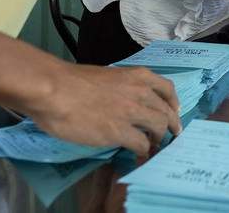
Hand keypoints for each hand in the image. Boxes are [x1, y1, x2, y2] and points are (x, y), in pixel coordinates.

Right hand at [26, 64, 181, 156]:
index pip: (167, 88)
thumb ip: (120, 86)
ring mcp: (131, 112)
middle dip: (171, 124)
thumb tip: (121, 99)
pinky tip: (138, 154)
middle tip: (171, 133)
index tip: (174, 110)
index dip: (172, 102)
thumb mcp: (106, 75)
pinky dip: (143, 151)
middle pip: (167, 111)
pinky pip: (141, 144)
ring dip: (158, 138)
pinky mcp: (119, 132)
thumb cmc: (71, 81)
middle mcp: (140, 92)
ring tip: (153, 145)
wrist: (54, 90)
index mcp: (136, 76)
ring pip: (159, 127)